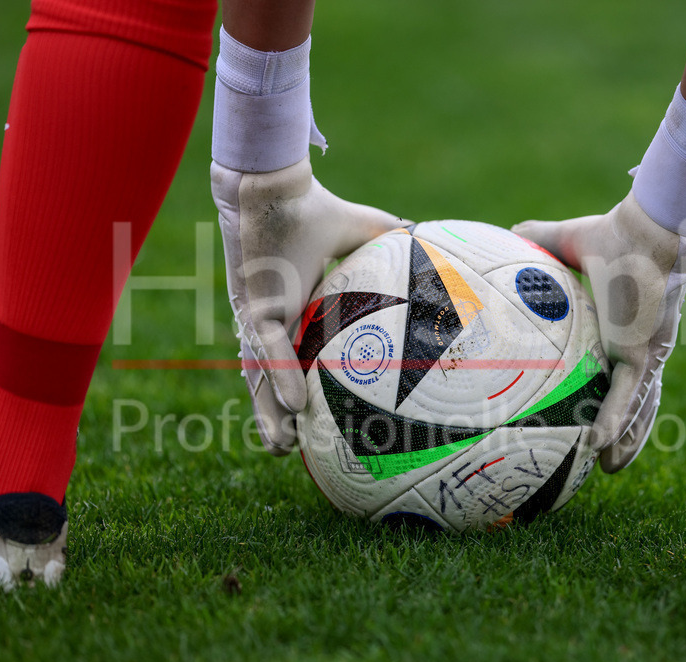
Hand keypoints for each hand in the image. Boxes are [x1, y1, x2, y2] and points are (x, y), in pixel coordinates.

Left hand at [211, 156, 408, 454]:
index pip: (293, 357)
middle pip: (269, 379)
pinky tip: (294, 411)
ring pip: (263, 377)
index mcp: (293, 308)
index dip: (297, 386)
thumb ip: (389, 238)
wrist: (279, 186)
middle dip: (274, 415)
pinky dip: (283, 380)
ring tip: (281, 449)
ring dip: (270, 413)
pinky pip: (273, 352)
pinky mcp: (258, 308)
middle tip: (287, 450)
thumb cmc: (315, 206)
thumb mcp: (363, 231)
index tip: (311, 415)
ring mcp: (262, 318)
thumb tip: (427, 234)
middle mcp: (273, 320)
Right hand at [513, 192, 685, 471]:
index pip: (622, 371)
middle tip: (606, 457)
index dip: (614, 394)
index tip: (597, 412)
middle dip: (627, 431)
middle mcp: (642, 348)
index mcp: (628, 329)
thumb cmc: (618, 234)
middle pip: (637, 401)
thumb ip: (542, 238)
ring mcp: (646, 355)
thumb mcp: (571, 242)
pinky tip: (601, 448)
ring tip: (609, 468)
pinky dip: (616, 423)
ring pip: (637, 409)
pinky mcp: (644, 355)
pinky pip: (628, 397)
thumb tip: (511, 231)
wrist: (649, 230)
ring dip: (625, 441)